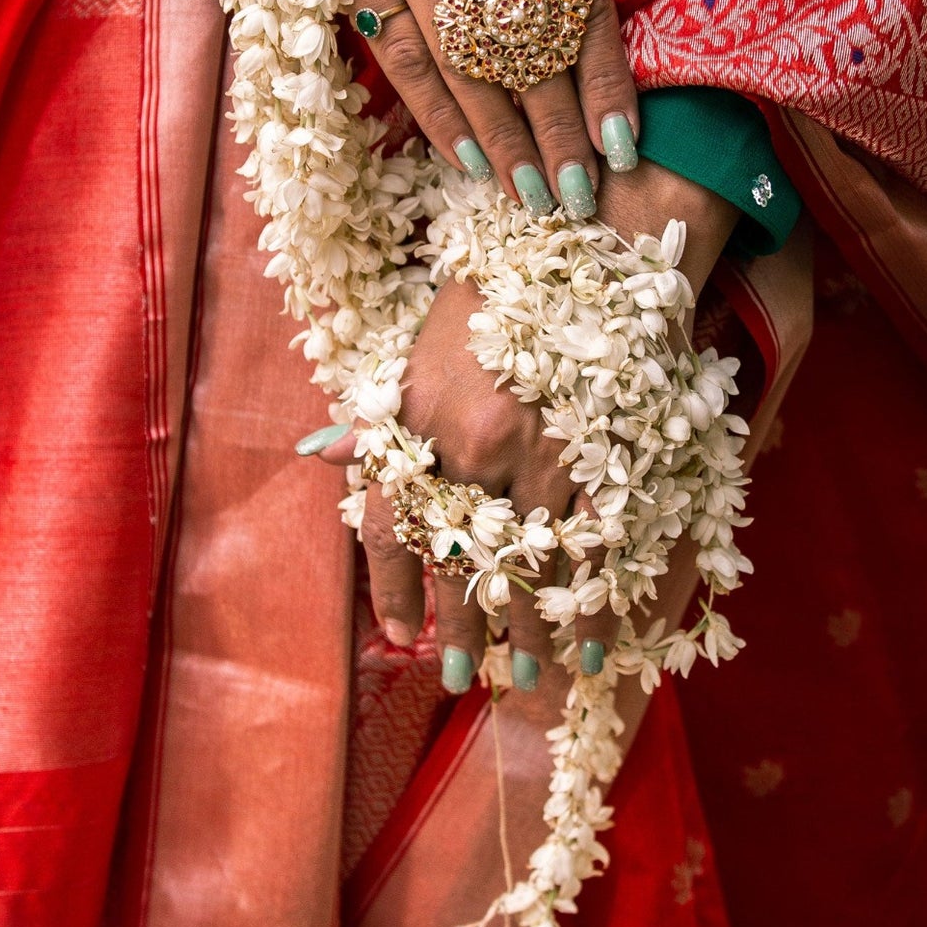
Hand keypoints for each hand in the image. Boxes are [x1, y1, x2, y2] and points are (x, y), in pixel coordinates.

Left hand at [313, 159, 738, 690]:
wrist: (591, 245)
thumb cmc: (499, 292)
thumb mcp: (421, 345)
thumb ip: (380, 412)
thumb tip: (323, 456)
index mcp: (417, 414)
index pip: (388, 521)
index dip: (392, 584)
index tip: (400, 632)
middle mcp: (471, 441)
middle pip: (456, 560)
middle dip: (459, 628)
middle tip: (458, 677)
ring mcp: (540, 453)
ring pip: (526, 568)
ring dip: (526, 634)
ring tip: (525, 682)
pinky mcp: (602, 456)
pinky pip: (592, 552)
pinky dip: (592, 607)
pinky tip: (590, 650)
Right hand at [343, 0, 653, 217]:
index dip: (604, 76)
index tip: (623, 141)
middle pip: (526, 42)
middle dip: (558, 127)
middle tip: (583, 194)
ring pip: (464, 60)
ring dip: (503, 138)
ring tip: (535, 194)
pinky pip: (401, 55)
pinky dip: (435, 112)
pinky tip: (467, 158)